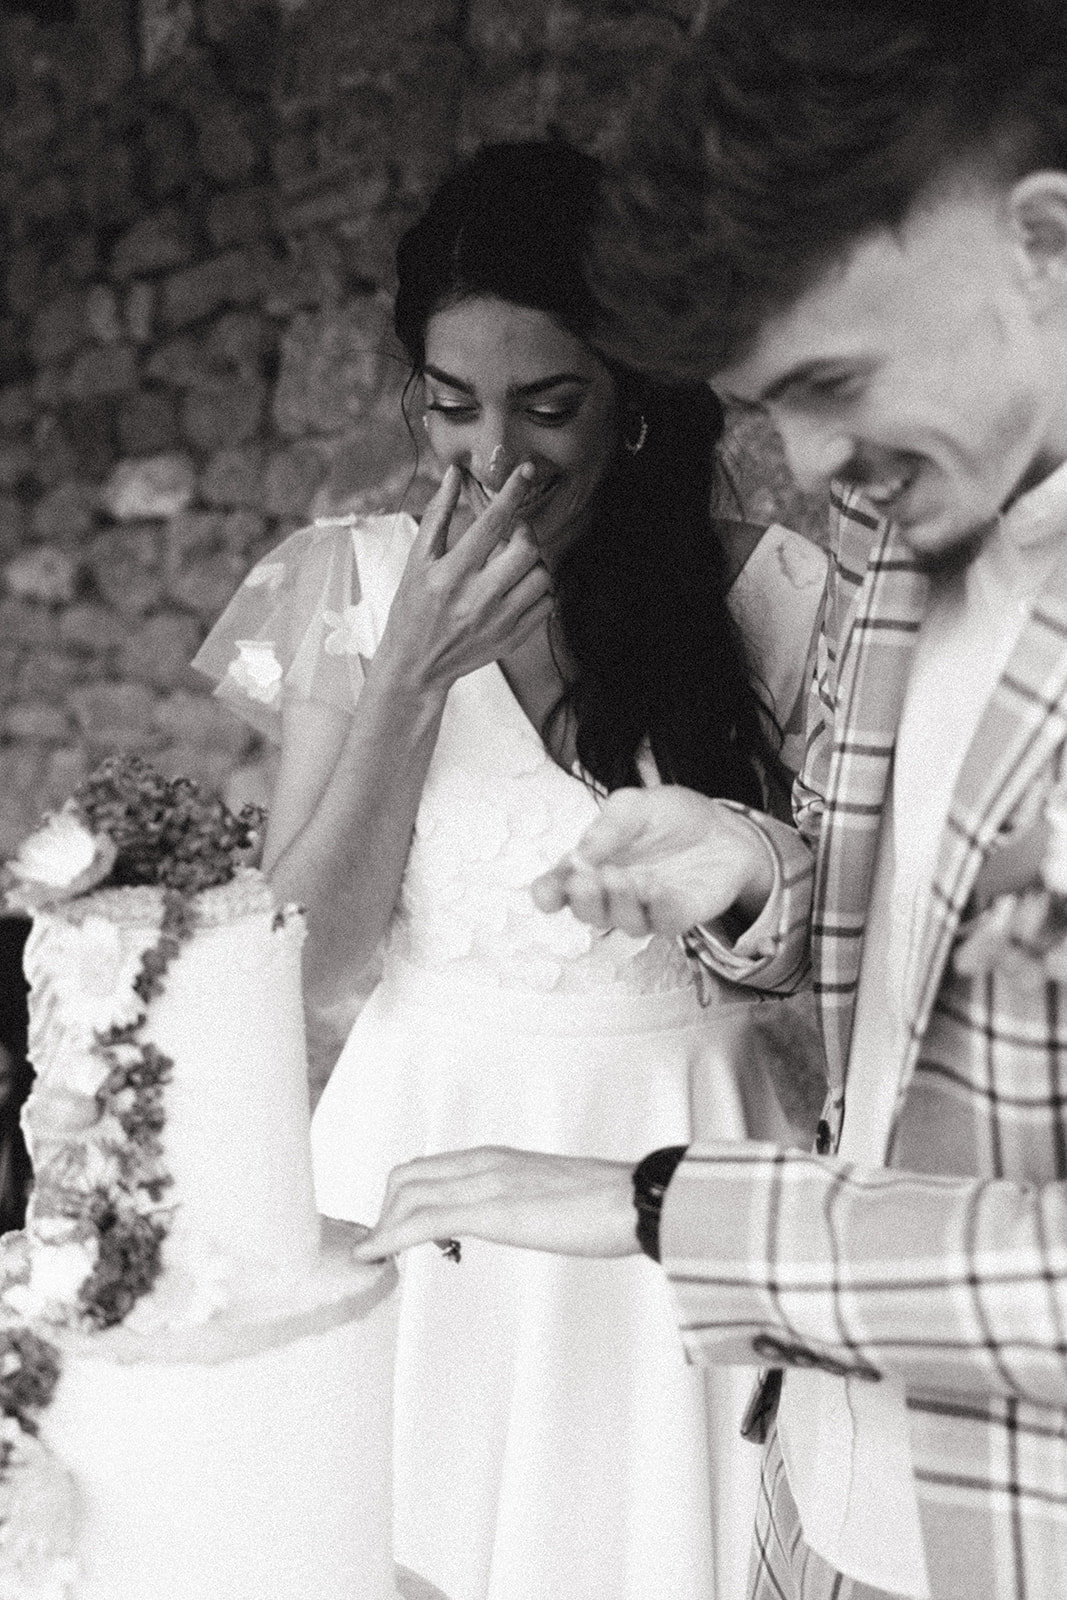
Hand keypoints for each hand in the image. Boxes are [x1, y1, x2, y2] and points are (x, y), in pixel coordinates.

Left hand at [351, 1146, 639, 1261]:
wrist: (635, 1199)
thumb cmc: (605, 1204)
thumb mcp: (548, 1195)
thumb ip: (520, 1201)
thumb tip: (514, 1222)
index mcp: (497, 1158)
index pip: (428, 1168)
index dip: (399, 1199)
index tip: (391, 1231)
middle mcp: (484, 1163)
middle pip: (406, 1177)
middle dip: (383, 1213)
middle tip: (383, 1250)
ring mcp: (487, 1183)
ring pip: (407, 1195)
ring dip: (381, 1227)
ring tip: (375, 1259)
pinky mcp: (494, 1210)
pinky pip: (425, 1220)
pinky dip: (390, 1237)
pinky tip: (377, 1256)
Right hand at [375, 464, 552, 695]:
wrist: (416, 665)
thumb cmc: (412, 609)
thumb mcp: (416, 561)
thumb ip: (438, 515)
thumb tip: (454, 474)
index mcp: (450, 574)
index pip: (491, 524)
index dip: (512, 493)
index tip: (526, 471)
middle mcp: (477, 598)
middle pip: (527, 549)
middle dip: (525, 532)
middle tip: (513, 533)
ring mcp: (499, 621)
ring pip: (542, 576)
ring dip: (534, 562)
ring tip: (513, 563)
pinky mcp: (513, 638)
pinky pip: (546, 603)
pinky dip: (539, 589)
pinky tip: (518, 588)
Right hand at [531, 786, 773, 936]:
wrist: (722, 825)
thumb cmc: (671, 816)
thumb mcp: (634, 805)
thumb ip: (607, 826)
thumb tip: (579, 856)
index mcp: (592, 865)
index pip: (560, 887)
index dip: (548, 894)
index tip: (547, 893)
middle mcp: (614, 892)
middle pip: (587, 912)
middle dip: (584, 900)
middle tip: (586, 881)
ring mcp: (646, 908)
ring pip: (624, 923)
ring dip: (618, 904)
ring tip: (623, 878)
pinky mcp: (678, 915)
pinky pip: (663, 922)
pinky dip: (656, 909)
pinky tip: (655, 889)